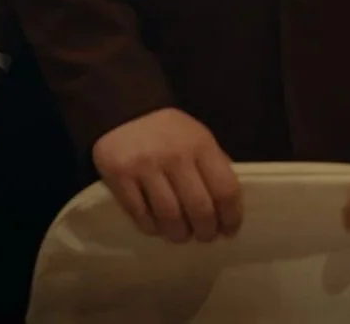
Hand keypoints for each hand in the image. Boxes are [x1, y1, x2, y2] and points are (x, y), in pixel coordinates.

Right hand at [91, 108, 241, 243]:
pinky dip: (152, 227)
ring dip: (179, 234)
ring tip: (181, 235)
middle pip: (199, 209)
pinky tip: (157, 226)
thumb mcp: (197, 137)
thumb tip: (228, 206)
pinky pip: (140, 215)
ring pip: (169, 217)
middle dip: (206, 232)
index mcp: (200, 145)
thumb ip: (213, 165)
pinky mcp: (119, 177)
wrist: (124, 111)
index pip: (225, 190)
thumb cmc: (168, 130)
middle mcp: (175, 156)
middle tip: (205, 237)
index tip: (229, 230)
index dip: (231, 217)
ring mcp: (145, 167)